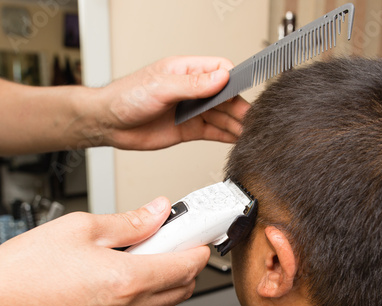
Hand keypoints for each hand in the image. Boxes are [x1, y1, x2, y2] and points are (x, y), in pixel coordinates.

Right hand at [0, 198, 209, 305]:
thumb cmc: (26, 271)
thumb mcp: (82, 228)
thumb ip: (130, 222)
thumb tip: (158, 211)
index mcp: (129, 281)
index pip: (188, 266)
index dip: (198, 248)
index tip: (197, 238)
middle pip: (182, 289)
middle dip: (184, 265)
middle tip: (168, 245)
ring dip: (161, 284)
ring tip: (135, 263)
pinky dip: (139, 304)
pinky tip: (116, 287)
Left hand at [96, 56, 249, 149]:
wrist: (110, 124)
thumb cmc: (127, 97)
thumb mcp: (162, 87)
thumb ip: (193, 85)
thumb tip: (220, 78)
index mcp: (186, 71)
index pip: (219, 70)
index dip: (232, 81)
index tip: (241, 92)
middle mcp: (192, 90)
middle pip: (225, 97)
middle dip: (238, 107)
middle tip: (251, 119)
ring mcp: (192, 110)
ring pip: (222, 116)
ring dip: (235, 124)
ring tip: (249, 132)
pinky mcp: (189, 129)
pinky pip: (213, 132)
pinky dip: (226, 136)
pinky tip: (237, 139)